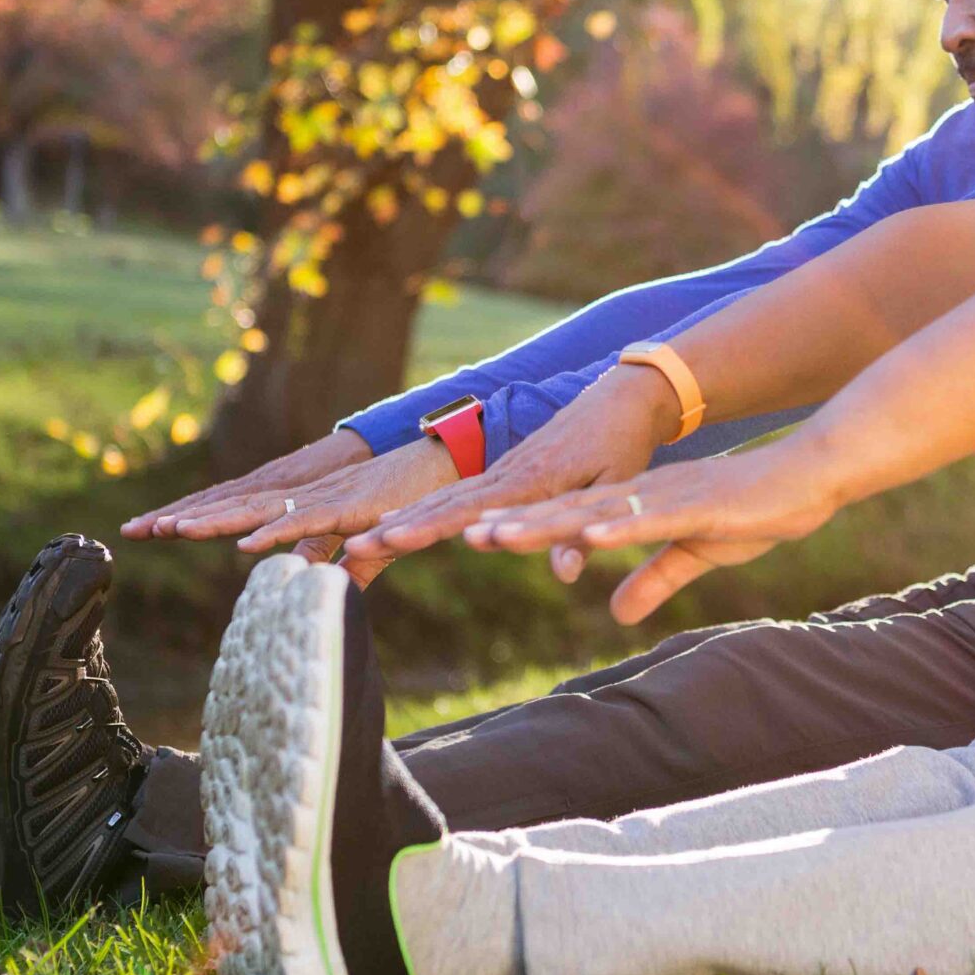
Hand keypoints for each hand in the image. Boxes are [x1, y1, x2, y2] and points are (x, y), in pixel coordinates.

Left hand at [146, 436, 462, 584]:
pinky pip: (305, 523)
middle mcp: (302, 496)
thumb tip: (325, 586)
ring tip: (174, 531)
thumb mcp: (368, 541)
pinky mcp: (348, 506)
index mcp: (300, 503)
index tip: (151, 528)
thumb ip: (344, 564)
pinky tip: (247, 543)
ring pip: (259, 512)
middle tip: (136, 528)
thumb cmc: (407, 499)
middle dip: (184, 517)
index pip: (237, 512)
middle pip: (233, 506)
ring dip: (216, 522)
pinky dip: (276, 533)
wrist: (445, 460)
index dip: (195, 518)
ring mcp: (323, 499)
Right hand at [344, 365, 677, 583]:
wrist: (621, 400)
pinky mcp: (503, 472)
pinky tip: (396, 526)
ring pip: (441, 498)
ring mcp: (500, 471)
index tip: (389, 539)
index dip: (429, 527)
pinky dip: (422, 510)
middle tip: (350, 549)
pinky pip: (455, 495)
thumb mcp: (615, 490)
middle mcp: (505, 474)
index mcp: (530, 480)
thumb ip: (585, 532)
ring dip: (401, 521)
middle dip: (396, 528)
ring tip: (357, 542)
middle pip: (441, 504)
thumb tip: (564, 574)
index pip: (471, 510)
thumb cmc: (624, 447)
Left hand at [463, 434, 846, 624]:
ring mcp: (667, 497)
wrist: (808, 477)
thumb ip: (653, 581)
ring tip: (501, 535)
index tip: (475, 538)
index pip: (568, 519)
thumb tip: (616, 614)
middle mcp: (641, 495)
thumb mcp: (694, 555)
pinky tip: (587, 533)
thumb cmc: (753, 512)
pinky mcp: (700, 505)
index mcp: (636, 505)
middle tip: (462, 537)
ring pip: (596, 511)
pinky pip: (652, 517)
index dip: (523, 528)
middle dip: (515, 525)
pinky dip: (619, 525)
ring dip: (549, 525)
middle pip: (567, 512)